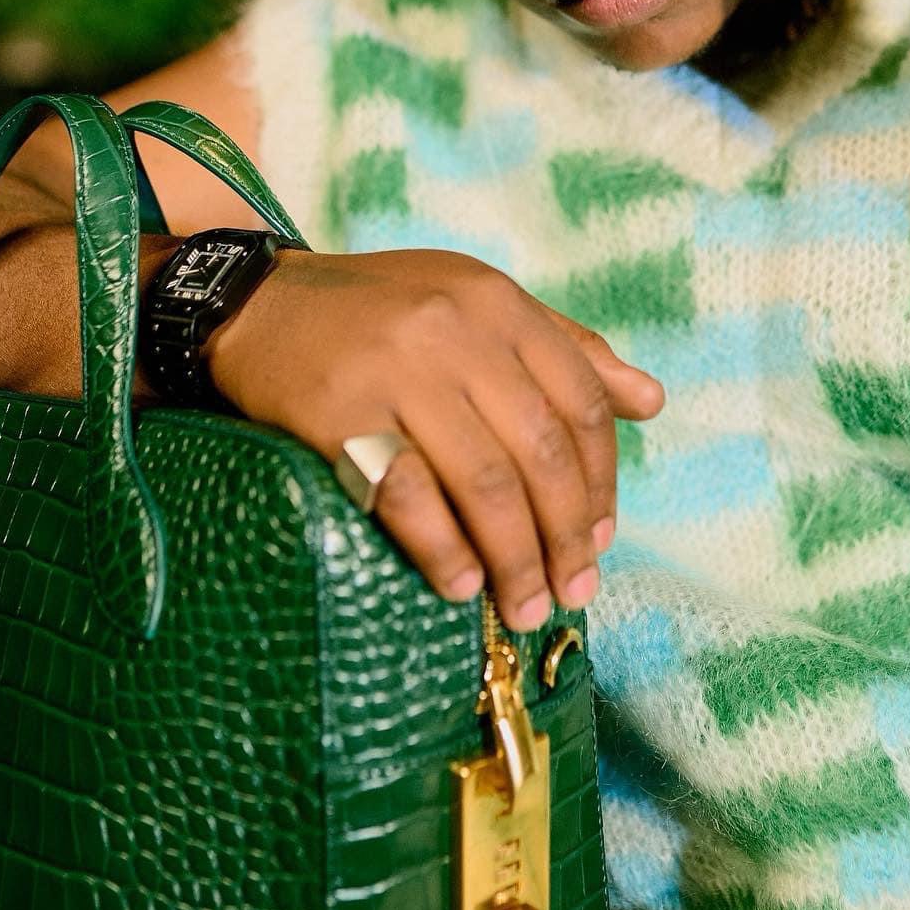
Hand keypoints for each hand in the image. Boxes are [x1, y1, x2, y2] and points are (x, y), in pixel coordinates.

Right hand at [204, 246, 665, 629]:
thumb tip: (651, 400)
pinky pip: (408, 498)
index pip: (580, 400)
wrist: (258, 304)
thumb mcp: (477, 303)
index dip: (602, 480)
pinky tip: (461, 585)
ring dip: (515, 559)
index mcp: (498, 303)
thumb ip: (564, 346)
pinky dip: (443, 550)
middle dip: (567, 534)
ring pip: (484, 483)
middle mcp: (455, 331)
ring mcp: (396, 372)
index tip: (604, 538)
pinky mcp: (338, 416)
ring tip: (524, 606)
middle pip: (540, 450)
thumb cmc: (382, 310)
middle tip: (574, 589)